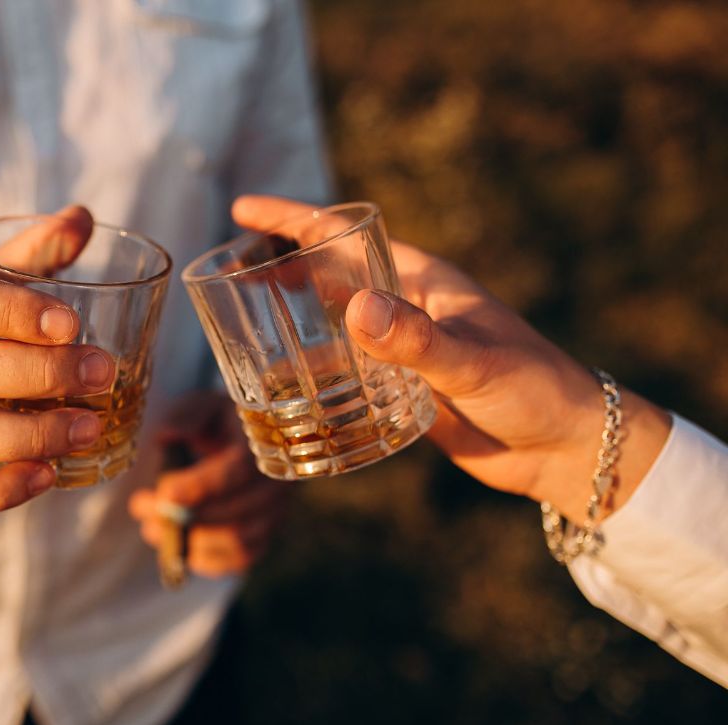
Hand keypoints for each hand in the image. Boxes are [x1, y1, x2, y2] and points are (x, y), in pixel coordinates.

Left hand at [130, 391, 287, 577]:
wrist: (249, 438)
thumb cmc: (220, 421)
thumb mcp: (203, 405)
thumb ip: (187, 416)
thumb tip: (167, 438)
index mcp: (264, 444)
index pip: (238, 471)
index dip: (201, 486)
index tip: (164, 493)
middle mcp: (277, 483)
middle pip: (235, 512)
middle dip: (184, 516)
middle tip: (141, 508)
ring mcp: (275, 513)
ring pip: (238, 541)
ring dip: (190, 542)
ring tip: (151, 529)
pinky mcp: (266, 535)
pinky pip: (241, 559)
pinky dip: (207, 561)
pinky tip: (177, 550)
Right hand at [232, 195, 672, 520]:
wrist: (564, 449)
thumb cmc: (532, 390)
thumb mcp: (471, 360)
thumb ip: (415, 339)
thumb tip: (354, 309)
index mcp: (420, 280)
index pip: (344, 238)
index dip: (292, 221)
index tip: (244, 211)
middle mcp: (404, 308)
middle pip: (327, 278)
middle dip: (278, 274)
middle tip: (225, 279)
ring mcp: (401, 350)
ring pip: (329, 332)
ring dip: (288, 335)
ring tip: (238, 345)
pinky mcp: (401, 391)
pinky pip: (344, 379)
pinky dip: (312, 384)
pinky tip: (282, 400)